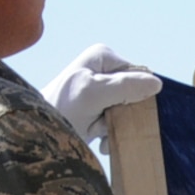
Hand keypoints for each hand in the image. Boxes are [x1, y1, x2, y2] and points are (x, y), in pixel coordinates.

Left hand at [45, 44, 161, 149]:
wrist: (37, 134)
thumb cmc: (59, 110)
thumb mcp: (94, 94)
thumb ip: (125, 86)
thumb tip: (157, 83)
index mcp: (104, 56)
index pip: (139, 76)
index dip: (133, 96)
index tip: (114, 108)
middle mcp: (104, 70)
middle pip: (135, 94)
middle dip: (125, 113)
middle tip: (104, 122)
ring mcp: (101, 90)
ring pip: (128, 111)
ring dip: (117, 126)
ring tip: (97, 132)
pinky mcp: (97, 109)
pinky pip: (118, 121)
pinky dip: (110, 134)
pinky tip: (96, 137)